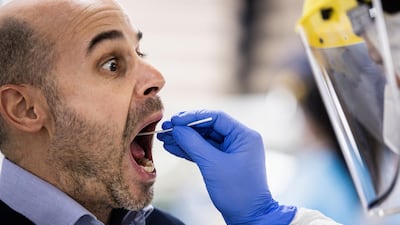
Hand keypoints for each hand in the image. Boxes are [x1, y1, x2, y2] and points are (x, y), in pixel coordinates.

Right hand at [157, 110, 295, 224]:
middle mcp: (239, 140)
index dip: (193, 117)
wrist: (248, 217)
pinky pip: (204, 150)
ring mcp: (231, 151)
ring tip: (165, 138)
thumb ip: (194, 144)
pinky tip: (173, 147)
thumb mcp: (213, 165)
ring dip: (185, 139)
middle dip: (186, 128)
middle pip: (208, 126)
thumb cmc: (237, 192)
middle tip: (166, 128)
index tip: (175, 120)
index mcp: (244, 136)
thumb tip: (177, 129)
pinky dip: (189, 149)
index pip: (216, 117)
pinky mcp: (223, 161)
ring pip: (204, 139)